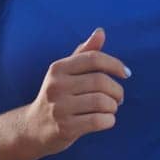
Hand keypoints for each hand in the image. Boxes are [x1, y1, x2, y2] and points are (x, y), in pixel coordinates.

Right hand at [23, 28, 129, 154]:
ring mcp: (59, 107)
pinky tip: (106, 120)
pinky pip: (98, 121)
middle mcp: (56, 85)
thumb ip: (85, 53)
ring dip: (113, 107)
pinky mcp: (65, 128)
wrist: (34, 128)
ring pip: (102, 102)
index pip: (93, 58)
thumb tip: (101, 31)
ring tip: (110, 109)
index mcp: (58, 68)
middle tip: (118, 98)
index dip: (115, 64)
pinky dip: (109, 121)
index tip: (126, 74)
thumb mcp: (66, 73)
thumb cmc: (57, 96)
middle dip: (117, 91)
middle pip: (101, 81)